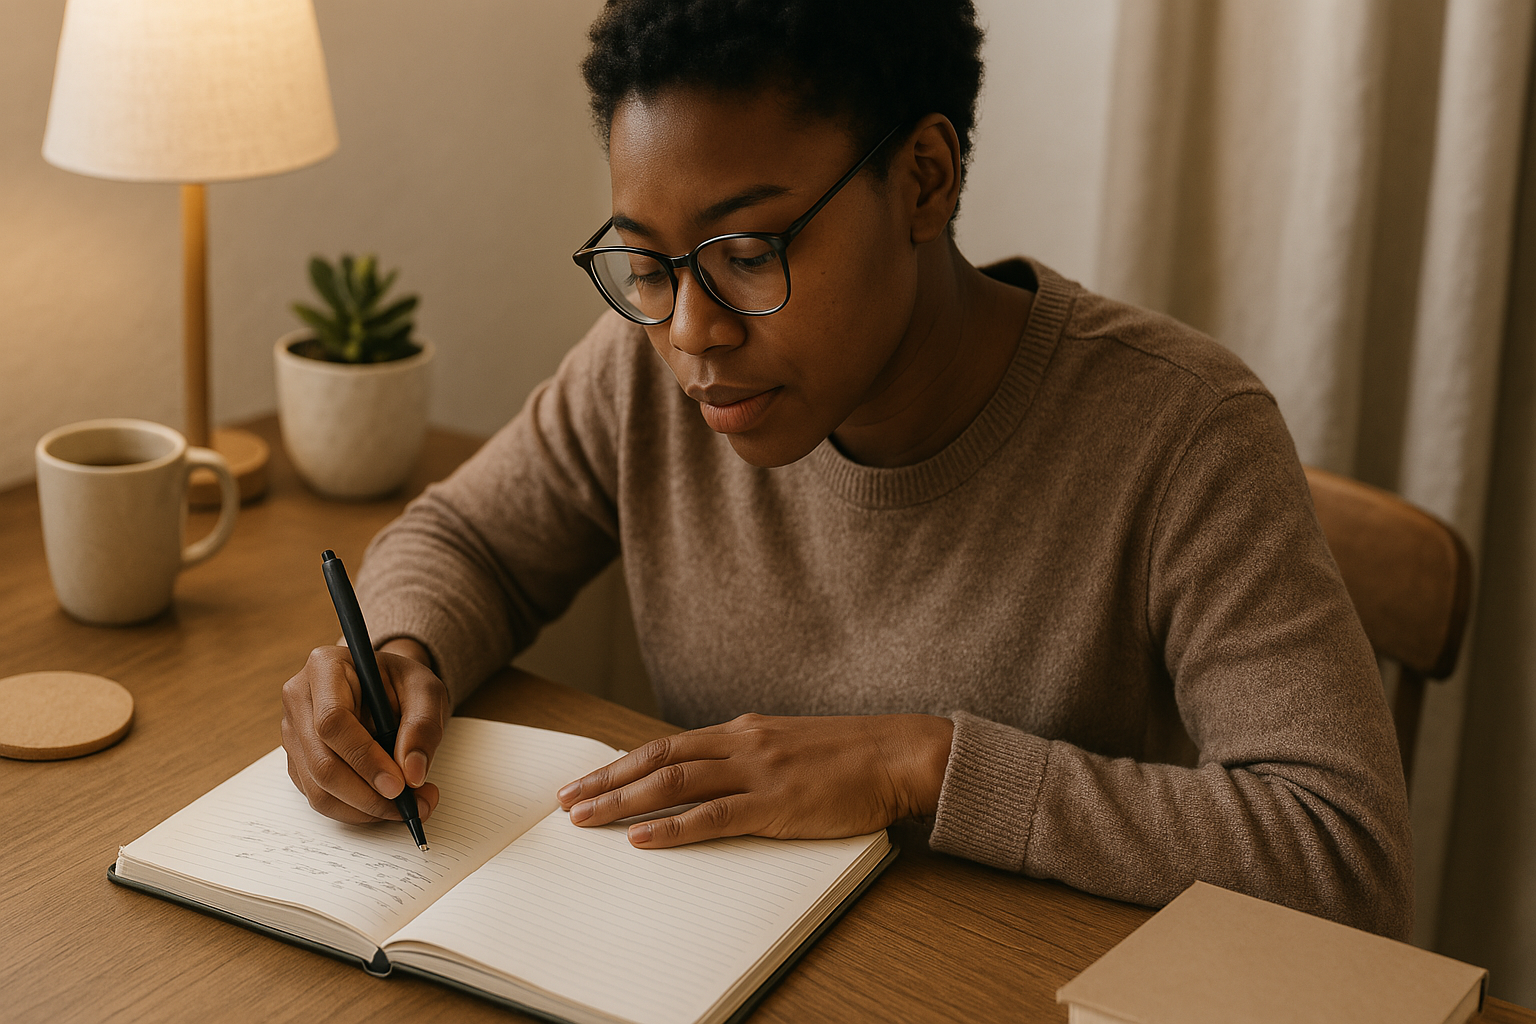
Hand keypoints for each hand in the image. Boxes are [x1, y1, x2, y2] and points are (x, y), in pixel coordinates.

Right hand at [280, 638, 448, 824]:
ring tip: (411, 804)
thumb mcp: (427, 690)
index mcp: (325, 668)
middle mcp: (299, 700)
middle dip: (369, 794)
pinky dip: (357, 810)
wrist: (386, 687)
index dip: (364, 759)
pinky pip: (321, 798)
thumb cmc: (402, 683)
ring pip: (318, 789)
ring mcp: (294, 733)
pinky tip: (388, 802)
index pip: (332, 721)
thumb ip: (424, 726)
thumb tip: (412, 773)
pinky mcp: (299, 761)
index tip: (399, 784)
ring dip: (366, 808)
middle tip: (412, 804)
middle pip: (321, 763)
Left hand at [556, 713, 953, 847]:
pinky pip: (713, 816)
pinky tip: (642, 839)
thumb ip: (751, 758)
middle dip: (606, 781)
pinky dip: (673, 828)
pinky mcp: (777, 804)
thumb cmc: (852, 756)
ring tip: (585, 819)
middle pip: (657, 759)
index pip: (666, 745)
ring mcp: (758, 772)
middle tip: (566, 801)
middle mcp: (741, 744)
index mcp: (743, 731)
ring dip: (623, 802)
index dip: (621, 764)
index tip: (588, 780)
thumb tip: (713, 777)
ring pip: (673, 783)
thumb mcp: (790, 746)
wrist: (900, 753)